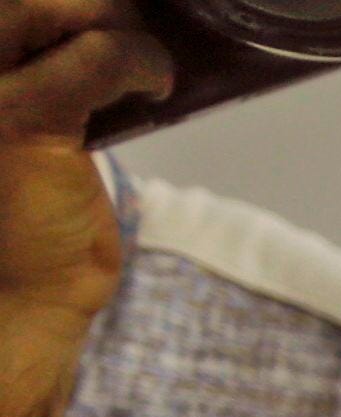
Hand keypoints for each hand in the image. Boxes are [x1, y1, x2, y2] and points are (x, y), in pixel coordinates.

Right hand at [0, 2, 167, 341]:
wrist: (15, 295)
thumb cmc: (26, 214)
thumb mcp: (26, 123)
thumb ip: (51, 69)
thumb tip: (116, 17)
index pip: (17, 5)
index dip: (67, 4)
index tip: (114, 19)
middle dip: (94, 5)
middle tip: (131, 35)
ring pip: (59, 5)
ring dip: (118, 25)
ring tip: (143, 66)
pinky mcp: (19, 119)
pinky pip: (99, 57)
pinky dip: (141, 62)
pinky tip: (156, 85)